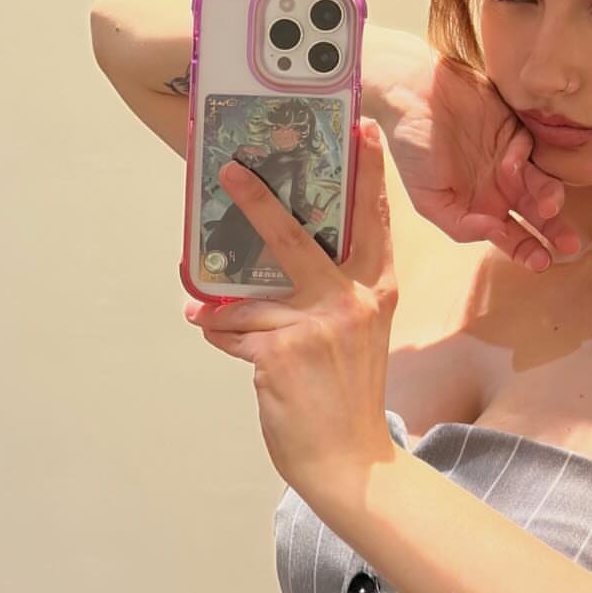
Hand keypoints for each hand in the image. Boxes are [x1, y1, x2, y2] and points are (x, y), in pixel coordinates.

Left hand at [182, 118, 398, 498]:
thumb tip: (259, 273)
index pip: (374, 222)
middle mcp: (350, 301)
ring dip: (228, 314)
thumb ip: (323, 298)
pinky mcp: (282, 351)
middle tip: (228, 170)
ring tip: (216, 321)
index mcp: (375, 292)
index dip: (368, 175)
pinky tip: (223, 344)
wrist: (348, 461)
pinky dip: (221, 336)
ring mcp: (316, 325)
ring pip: (248, 298)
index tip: (363, 131)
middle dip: (255, 200)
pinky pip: (231, 329)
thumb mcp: (354, 337)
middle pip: (294, 237)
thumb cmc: (345, 398)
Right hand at [363, 32, 582, 270]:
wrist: (413, 96)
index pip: (510, 236)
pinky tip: (513, 162)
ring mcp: (510, 161)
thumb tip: (495, 236)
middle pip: (534, 216)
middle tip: (569, 246)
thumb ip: (461, 225)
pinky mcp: (517, 132)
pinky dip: (528, 162)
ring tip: (549, 207)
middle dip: (553, 232)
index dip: (527, 251)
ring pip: (540, 186)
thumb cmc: (413, 149)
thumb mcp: (428, 199)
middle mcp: (499, 189)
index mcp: (478, 209)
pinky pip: (533, 152)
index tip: (541, 262)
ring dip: (549, 199)